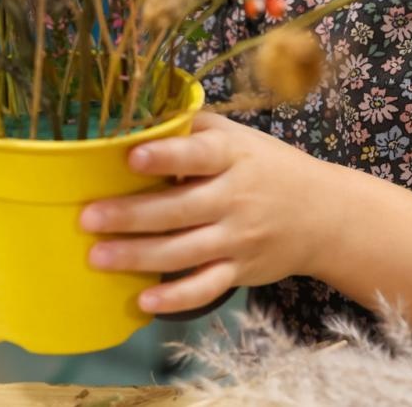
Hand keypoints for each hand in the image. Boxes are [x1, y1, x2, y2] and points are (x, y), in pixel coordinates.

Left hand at [80, 112, 338, 315]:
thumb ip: (195, 128)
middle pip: (180, 209)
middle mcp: (236, 198)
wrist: (323, 214)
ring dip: (138, 255)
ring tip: (97, 256)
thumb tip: (141, 113)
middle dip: (132, 215)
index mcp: (234, 157)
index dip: (167, 155)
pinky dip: (176, 297)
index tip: (132, 157)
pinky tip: (144, 299)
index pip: (200, 154)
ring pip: (184, 251)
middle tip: (87, 217)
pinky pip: (206, 287)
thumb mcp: (240, 138)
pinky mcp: (241, 270)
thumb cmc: (268, 167)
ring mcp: (239, 238)